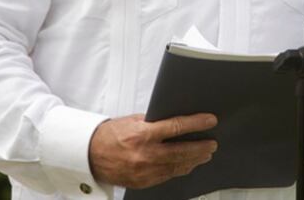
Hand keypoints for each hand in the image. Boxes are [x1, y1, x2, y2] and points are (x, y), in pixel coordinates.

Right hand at [88, 113, 217, 188]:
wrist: (90, 156)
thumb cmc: (109, 135)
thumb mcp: (132, 121)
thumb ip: (154, 121)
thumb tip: (176, 120)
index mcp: (142, 134)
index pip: (177, 127)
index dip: (196, 124)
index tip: (210, 121)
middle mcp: (145, 154)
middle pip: (182, 150)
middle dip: (201, 147)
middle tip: (212, 143)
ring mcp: (145, 171)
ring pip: (177, 166)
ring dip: (194, 160)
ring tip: (205, 154)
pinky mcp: (143, 182)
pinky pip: (167, 176)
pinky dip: (180, 169)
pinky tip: (188, 164)